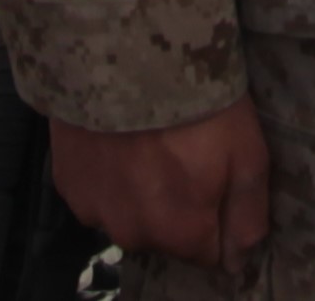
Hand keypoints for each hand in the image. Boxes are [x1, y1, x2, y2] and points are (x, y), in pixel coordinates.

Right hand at [50, 98, 270, 271]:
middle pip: (166, 235)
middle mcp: (133, 233)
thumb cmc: (196, 102)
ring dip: (141, 191)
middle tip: (184, 152)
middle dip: (179, 205)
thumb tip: (240, 260)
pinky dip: (110, 174)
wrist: (126, 55)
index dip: (218, 218)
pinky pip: (98, 193)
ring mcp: (95, 210)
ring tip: (150, 141)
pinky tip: (120, 138)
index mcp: (179, 231)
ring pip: (129, 215)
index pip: (208, 254)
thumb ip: (246, 215)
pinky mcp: (67, 183)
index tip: (219, 178)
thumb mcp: (247, 153)